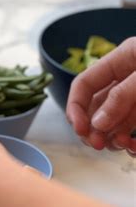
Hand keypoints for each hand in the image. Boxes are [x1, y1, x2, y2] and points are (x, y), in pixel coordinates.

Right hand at [66, 37, 135, 154]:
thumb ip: (122, 96)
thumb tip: (97, 124)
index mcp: (123, 59)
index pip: (84, 84)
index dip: (76, 107)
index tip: (81, 130)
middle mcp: (127, 78)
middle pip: (95, 107)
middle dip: (93, 128)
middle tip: (98, 145)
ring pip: (113, 122)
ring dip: (112, 138)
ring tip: (121, 146)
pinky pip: (131, 130)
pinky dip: (130, 143)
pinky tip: (133, 147)